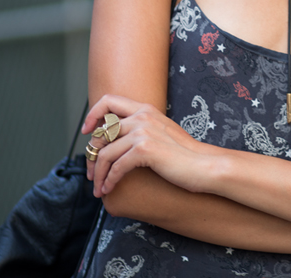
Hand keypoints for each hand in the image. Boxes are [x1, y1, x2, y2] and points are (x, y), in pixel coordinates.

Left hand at [82, 95, 207, 197]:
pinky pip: (116, 166)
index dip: (92, 114)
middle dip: (92, 155)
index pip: (108, 100)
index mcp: (145, 108)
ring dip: (98, 174)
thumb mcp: (160, 132)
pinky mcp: (145, 149)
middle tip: (92, 173)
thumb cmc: (183, 154)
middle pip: (101, 132)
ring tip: (98, 188)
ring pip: (105, 152)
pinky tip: (109, 189)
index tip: (87, 132)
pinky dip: (109, 180)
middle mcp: (142, 116)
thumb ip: (140, 129)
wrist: (203, 165)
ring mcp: (143, 131)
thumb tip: (115, 140)